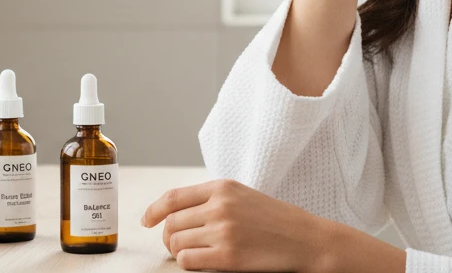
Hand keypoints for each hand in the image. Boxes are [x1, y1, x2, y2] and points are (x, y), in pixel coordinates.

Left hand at [141, 178, 332, 271]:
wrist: (305, 239)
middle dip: (167, 236)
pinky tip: (200, 261)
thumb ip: (212, 199)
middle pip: (171, 222)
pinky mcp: (227, 256)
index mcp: (222, 187)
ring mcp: (222, 231)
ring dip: (178, 251)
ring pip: (176, 242)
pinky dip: (187, 263)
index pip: (173, 197)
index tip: (146, 221)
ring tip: (191, 253)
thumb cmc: (274, 219)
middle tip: (174, 244)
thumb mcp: (243, 196)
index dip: (153, 210)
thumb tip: (175, 212)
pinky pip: (188, 260)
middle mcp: (219, 207)